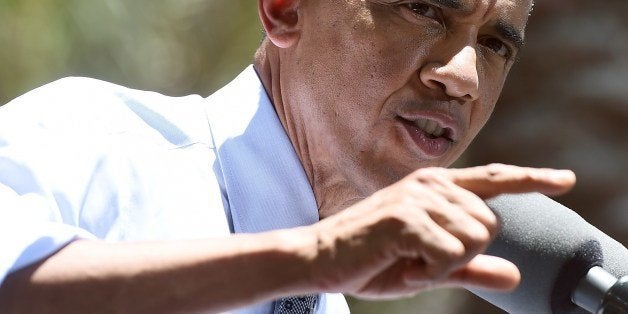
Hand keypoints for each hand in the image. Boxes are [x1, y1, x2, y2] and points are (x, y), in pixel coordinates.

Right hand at [305, 164, 575, 298]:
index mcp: (436, 187)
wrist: (319, 258)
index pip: (493, 179)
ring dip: (444, 265)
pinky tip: (401, 265)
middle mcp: (431, 184)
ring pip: (474, 240)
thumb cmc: (371, 259)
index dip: (532, 180)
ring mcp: (418, 197)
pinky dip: (430, 273)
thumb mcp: (428, 266)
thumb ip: (471, 267)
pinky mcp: (406, 217)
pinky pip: (451, 255)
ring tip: (406, 259)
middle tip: (418, 258)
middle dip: (462, 254)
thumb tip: (514, 276)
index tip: (564, 180)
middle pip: (490, 224)